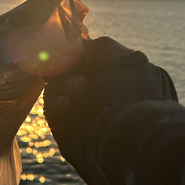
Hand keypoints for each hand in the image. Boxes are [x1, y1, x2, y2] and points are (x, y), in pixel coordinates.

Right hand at [44, 36, 134, 182]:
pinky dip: (55, 103)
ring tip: (79, 89)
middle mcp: (94, 92)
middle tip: (72, 68)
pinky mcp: (66, 128)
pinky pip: (50, 109)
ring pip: (55, 88)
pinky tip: (66, 104)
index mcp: (110, 76)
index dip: (73, 53)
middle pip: (64, 71)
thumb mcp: (125, 58)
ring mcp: (80, 111)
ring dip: (63, 84)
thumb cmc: (133, 94)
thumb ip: (102, 46)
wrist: (132, 138)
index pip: (82, 59)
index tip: (71, 50)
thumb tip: (82, 46)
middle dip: (64, 67)